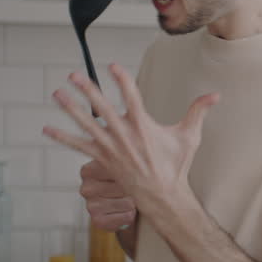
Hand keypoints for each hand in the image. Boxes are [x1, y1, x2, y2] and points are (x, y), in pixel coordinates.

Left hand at [43, 63, 218, 217]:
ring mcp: (111, 147)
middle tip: (74, 75)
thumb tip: (215, 94)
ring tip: (57, 94)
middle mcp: (125, 135)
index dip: (121, 79)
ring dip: (70, 109)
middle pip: (102, 107)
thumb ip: (199, 111)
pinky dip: (62, 138)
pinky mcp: (103, 159)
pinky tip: (46, 129)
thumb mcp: (190, 137)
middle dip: (87, 89)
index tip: (112, 65)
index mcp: (144, 126)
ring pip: (87, 124)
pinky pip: (79, 146)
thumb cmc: (176, 165)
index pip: (131, 96)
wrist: (162, 195)